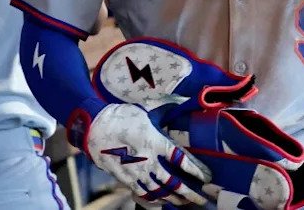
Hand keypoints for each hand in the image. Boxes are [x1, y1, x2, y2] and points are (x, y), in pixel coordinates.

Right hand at [87, 103, 211, 205]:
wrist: (96, 126)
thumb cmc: (123, 116)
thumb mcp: (148, 111)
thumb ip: (167, 112)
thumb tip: (184, 102)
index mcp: (156, 142)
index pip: (182, 160)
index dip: (197, 171)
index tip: (208, 178)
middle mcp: (148, 160)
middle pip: (173, 183)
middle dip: (189, 194)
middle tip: (201, 199)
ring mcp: (136, 172)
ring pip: (159, 192)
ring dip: (174, 199)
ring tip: (185, 203)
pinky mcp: (125, 178)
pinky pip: (143, 194)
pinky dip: (155, 200)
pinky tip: (162, 202)